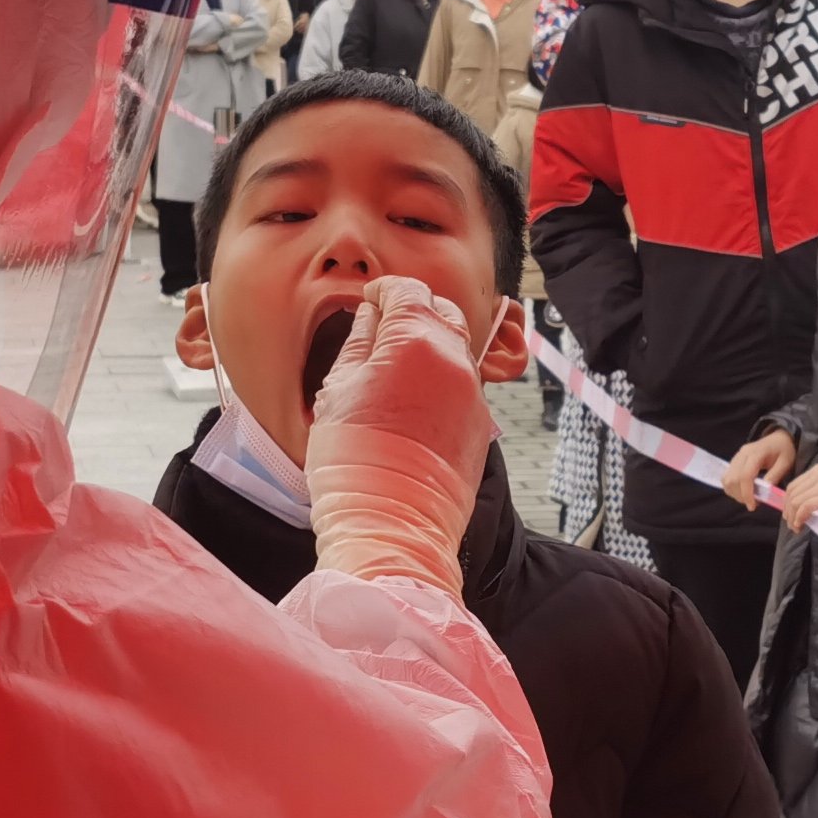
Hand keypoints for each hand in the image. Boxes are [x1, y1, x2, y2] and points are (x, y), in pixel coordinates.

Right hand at [305, 275, 494, 592]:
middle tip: (382, 326)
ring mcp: (473, 394)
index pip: (407, 291)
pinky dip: (439, 379)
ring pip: (455, 349)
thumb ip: (358, 342)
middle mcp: (455, 360)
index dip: (383, 290)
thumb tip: (370, 316)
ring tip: (393, 366)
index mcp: (416, 341)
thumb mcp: (337, 390)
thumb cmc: (354, 462)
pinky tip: (410, 402)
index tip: (368, 300)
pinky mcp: (479, 426)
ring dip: (428, 345)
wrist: (391, 526)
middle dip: (413, 311)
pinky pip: (461, 386)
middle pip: (441, 311)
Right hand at [724, 430, 797, 511]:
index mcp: (756, 453)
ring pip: (727, 479)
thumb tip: (765, 490)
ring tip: (749, 498)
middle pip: (732, 479)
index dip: (746, 493)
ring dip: (735, 492)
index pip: (745, 475)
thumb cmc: (784, 450)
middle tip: (753, 503)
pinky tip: (744, 492)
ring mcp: (736, 457)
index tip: (752, 506)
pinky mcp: (734, 461)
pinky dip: (732, 488)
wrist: (779, 439)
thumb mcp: (786, 463)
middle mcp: (742, 454)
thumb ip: (775, 475)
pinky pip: (727, 477)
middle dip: (741, 495)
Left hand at [778, 462, 817, 535]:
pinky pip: (806, 506)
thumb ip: (817, 493)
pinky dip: (799, 517)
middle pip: (792, 493)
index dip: (787, 502)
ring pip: (796, 501)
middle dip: (788, 511)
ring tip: (796, 528)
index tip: (790, 515)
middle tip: (792, 525)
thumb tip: (801, 509)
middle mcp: (817, 475)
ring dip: (793, 517)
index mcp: (817, 471)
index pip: (793, 485)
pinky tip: (800, 525)